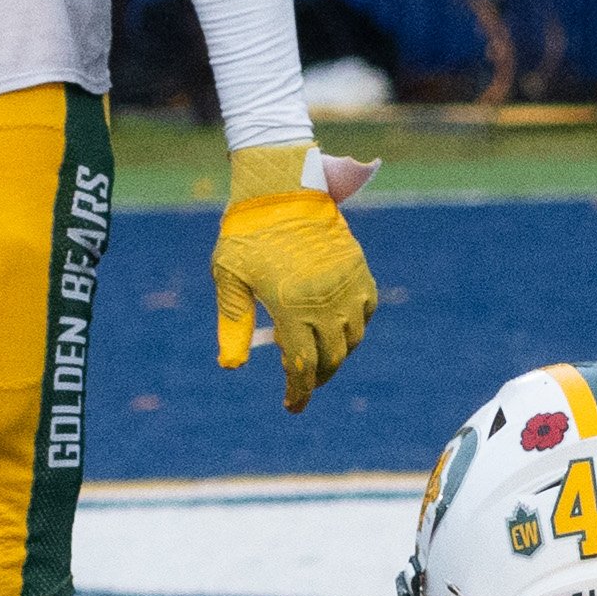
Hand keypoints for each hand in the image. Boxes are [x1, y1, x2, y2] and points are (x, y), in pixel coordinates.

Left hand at [214, 142, 378, 410]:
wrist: (281, 187)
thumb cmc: (247, 233)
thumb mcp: (229, 279)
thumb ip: (233, 324)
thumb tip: (232, 366)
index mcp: (291, 307)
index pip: (301, 367)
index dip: (298, 393)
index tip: (293, 408)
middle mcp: (325, 301)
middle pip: (331, 358)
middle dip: (317, 378)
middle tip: (303, 383)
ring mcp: (346, 284)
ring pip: (353, 338)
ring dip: (338, 354)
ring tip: (320, 356)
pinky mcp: (358, 268)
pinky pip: (367, 309)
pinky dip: (357, 325)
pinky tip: (340, 326)